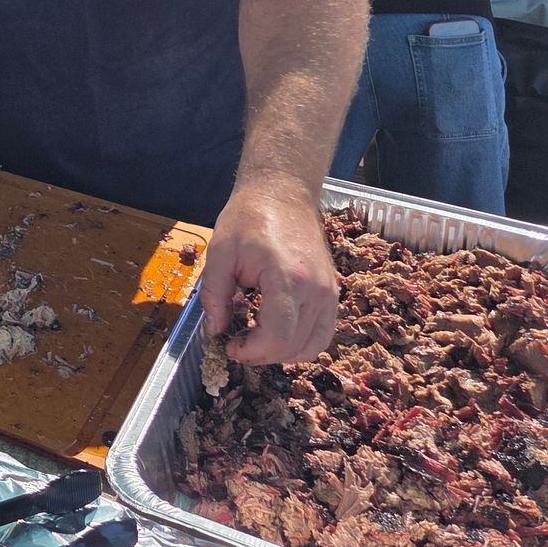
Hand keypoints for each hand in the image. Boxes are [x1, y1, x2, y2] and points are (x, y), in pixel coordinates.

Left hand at [199, 174, 338, 365]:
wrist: (282, 192)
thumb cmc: (248, 217)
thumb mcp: (220, 251)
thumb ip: (214, 294)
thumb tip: (215, 331)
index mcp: (288, 277)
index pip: (277, 336)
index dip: (252, 351)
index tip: (229, 347)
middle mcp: (317, 290)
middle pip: (295, 346)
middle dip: (262, 354)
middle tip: (237, 344)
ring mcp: (330, 292)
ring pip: (313, 346)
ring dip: (283, 353)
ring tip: (255, 341)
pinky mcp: (333, 292)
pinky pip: (323, 333)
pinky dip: (301, 343)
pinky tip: (276, 333)